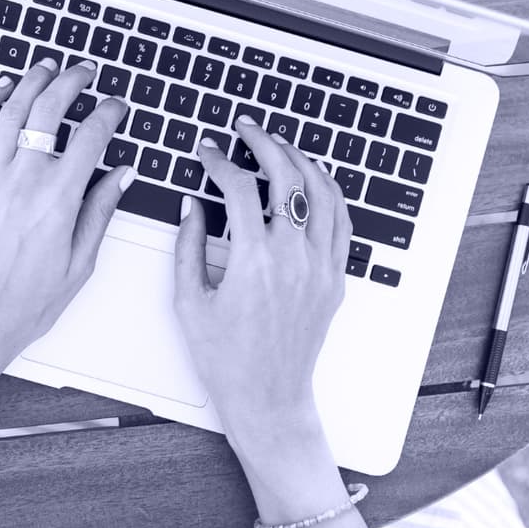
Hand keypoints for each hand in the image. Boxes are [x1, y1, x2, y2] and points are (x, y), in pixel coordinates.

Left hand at [0, 58, 132, 372]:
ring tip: (48, 67)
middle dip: (71, 82)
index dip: (109, 113)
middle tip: (85, 72)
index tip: (118, 107)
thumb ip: (101, 211)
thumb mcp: (81, 262)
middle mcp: (24, 181)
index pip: (91, 138)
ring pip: (11, 110)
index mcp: (59, 200)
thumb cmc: (27, 300)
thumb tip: (121, 175)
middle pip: (49, 110)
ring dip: (31, 82)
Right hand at [173, 116, 351, 451]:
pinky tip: (314, 180)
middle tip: (248, 128)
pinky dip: (329, 192)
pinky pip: (341, 222)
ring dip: (301, 160)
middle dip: (265, 143)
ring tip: (281, 146)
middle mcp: (293, 259)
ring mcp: (320, 268)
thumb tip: (192, 204)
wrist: (268, 398)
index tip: (207, 151)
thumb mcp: (188, 302)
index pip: (239, 189)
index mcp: (253, 262)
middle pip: (287, 178)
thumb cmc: (227, 360)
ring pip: (322, 193)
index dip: (220, 161)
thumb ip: (187, 246)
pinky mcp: (334, 279)